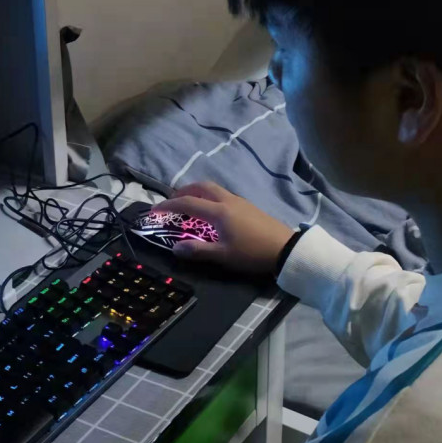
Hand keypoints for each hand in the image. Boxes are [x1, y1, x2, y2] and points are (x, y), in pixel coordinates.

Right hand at [152, 181, 294, 275]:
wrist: (286, 249)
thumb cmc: (252, 253)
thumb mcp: (223, 256)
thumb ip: (198, 251)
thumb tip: (175, 248)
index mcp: (218, 211)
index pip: (187, 203)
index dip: (169, 205)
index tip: (155, 210)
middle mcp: (227, 201)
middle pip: (201, 187)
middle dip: (183, 191)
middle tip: (172, 201)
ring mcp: (239, 201)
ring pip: (213, 188)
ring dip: (197, 192)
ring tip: (190, 203)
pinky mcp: (248, 206)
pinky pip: (223, 194)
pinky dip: (209, 196)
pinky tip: (211, 210)